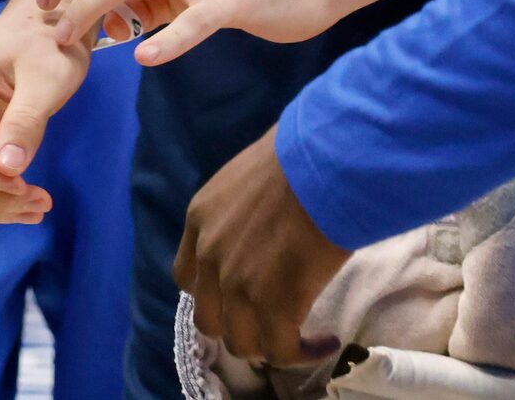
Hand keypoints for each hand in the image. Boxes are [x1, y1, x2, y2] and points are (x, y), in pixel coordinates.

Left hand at [176, 126, 349, 366]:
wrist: (322, 165)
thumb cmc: (297, 159)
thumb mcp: (246, 179)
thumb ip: (241, 211)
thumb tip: (265, 223)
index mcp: (200, 219)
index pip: (187, 278)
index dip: (213, 296)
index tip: (240, 298)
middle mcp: (210, 255)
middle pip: (208, 320)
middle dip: (239, 328)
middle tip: (272, 323)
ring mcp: (237, 283)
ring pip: (240, 344)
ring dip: (269, 346)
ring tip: (299, 338)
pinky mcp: (273, 304)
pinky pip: (281, 351)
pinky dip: (304, 354)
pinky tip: (328, 341)